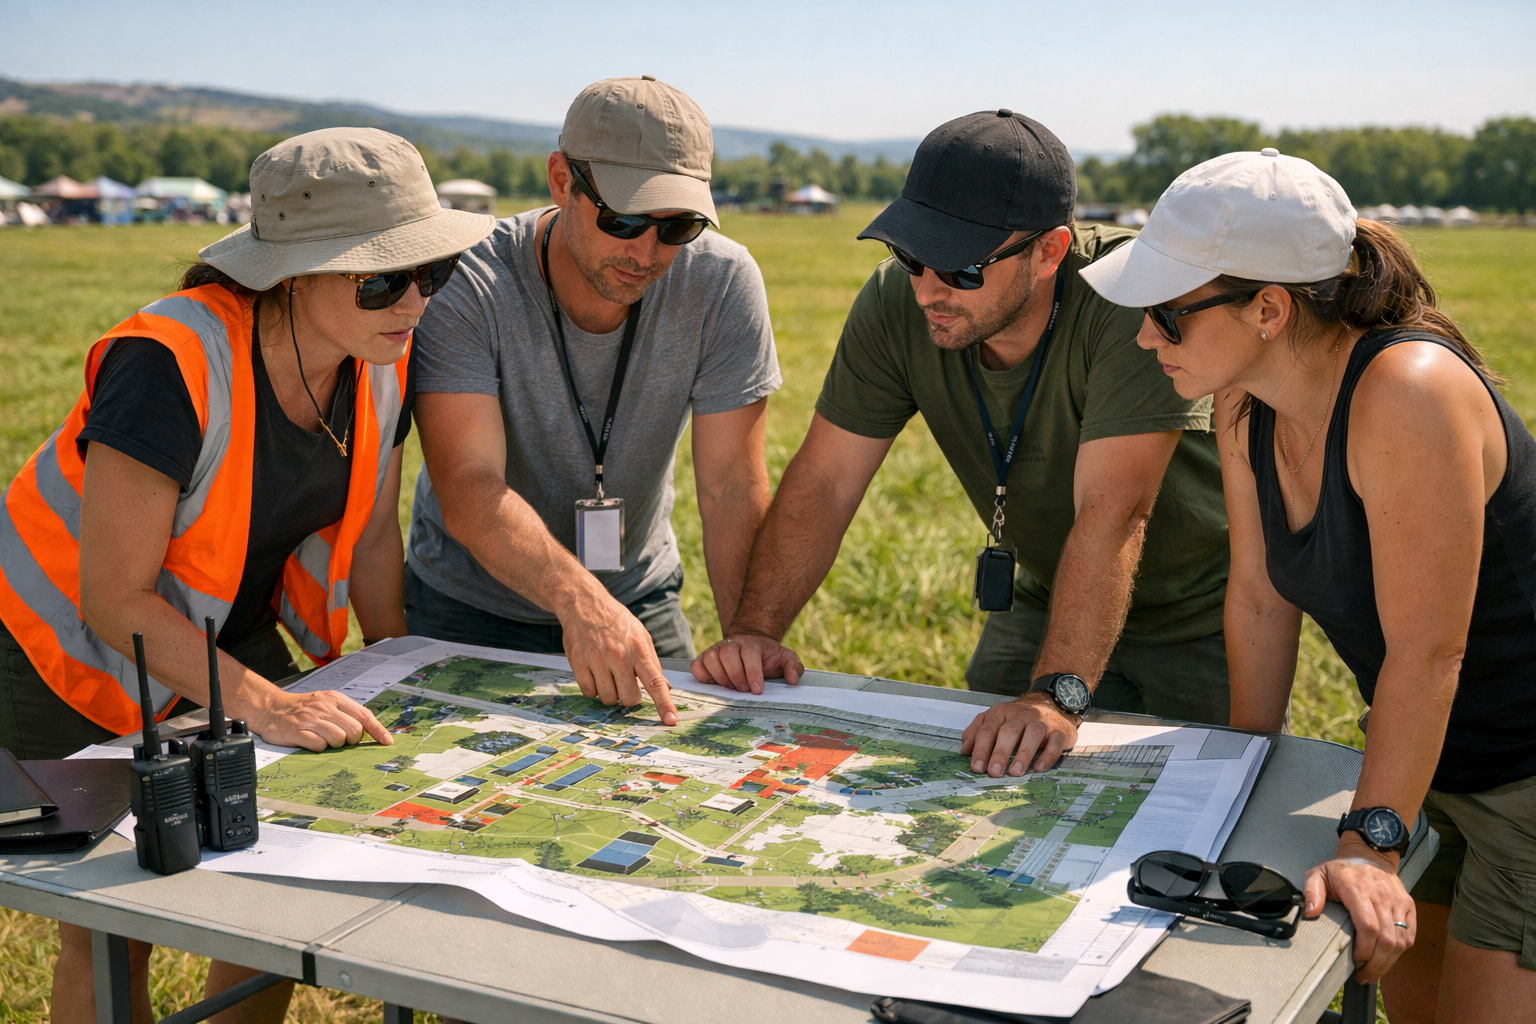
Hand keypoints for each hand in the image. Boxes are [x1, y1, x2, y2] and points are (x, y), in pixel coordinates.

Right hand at [249, 688, 392, 750]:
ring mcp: (311, 720)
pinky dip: (319, 748)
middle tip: (341, 739)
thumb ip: (346, 713)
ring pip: (339, 739)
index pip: (364, 715)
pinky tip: (311, 742)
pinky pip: (319, 746)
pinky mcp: (298, 732)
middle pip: (354, 731)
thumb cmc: (303, 708)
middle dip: (351, 740)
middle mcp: (325, 707)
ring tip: (323, 739)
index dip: (378, 730)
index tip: (387, 742)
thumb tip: (370, 731)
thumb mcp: (326, 702)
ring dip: (334, 744)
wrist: (270, 708)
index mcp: (335, 699)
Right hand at [558, 584, 678, 725]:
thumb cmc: (616, 621)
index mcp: (639, 649)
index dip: (664, 703)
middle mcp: (619, 655)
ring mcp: (597, 659)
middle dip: (629, 696)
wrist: (584, 603)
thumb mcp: (641, 635)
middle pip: (629, 698)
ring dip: (609, 692)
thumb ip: (652, 662)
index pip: (655, 682)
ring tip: (607, 673)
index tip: (670, 720)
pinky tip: (594, 672)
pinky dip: (592, 688)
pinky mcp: (578, 661)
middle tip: (624, 682)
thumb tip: (666, 687)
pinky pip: (588, 692)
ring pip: (608, 698)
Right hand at [690, 632, 803, 692]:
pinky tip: (714, 685)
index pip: (750, 654)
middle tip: (743, 690)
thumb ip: (793, 666)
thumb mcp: (784, 658)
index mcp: (752, 644)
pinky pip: (697, 665)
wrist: (750, 644)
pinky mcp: (704, 659)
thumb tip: (793, 680)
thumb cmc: (767, 656)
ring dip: (719, 676)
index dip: (753, 672)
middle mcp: (732, 645)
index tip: (757, 689)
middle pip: (727, 654)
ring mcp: (716, 650)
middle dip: (735, 675)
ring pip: (710, 658)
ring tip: (730, 688)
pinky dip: (702, 676)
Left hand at [960, 693, 1078, 776]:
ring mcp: (1042, 722)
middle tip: (993, 772)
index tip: (976, 767)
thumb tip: (964, 749)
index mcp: (1002, 713)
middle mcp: (1021, 715)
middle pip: (1009, 731)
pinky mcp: (1060, 731)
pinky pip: (1055, 742)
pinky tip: (1039, 768)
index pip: (988, 729)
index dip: (981, 749)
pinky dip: (1048, 755)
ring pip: (1032, 734)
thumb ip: (978, 731)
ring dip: (1023, 754)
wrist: (1052, 702)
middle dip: (999, 753)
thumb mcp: (996, 719)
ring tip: (1015, 772)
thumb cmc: (1020, 717)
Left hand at [1303, 837, 1413, 982]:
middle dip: (1376, 963)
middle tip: (1364, 976)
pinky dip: (1400, 951)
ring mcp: (1398, 901)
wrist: (1369, 855)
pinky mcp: (1408, 906)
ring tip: (1374, 972)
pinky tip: (1388, 959)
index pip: (1368, 926)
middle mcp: (1382, 896)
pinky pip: (1409, 934)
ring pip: (1400, 940)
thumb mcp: (1318, 874)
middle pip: (1386, 939)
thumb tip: (1310, 912)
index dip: (1364, 949)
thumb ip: (1311, 892)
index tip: (1355, 961)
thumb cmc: (1342, 869)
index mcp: (1358, 889)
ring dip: (1388, 962)